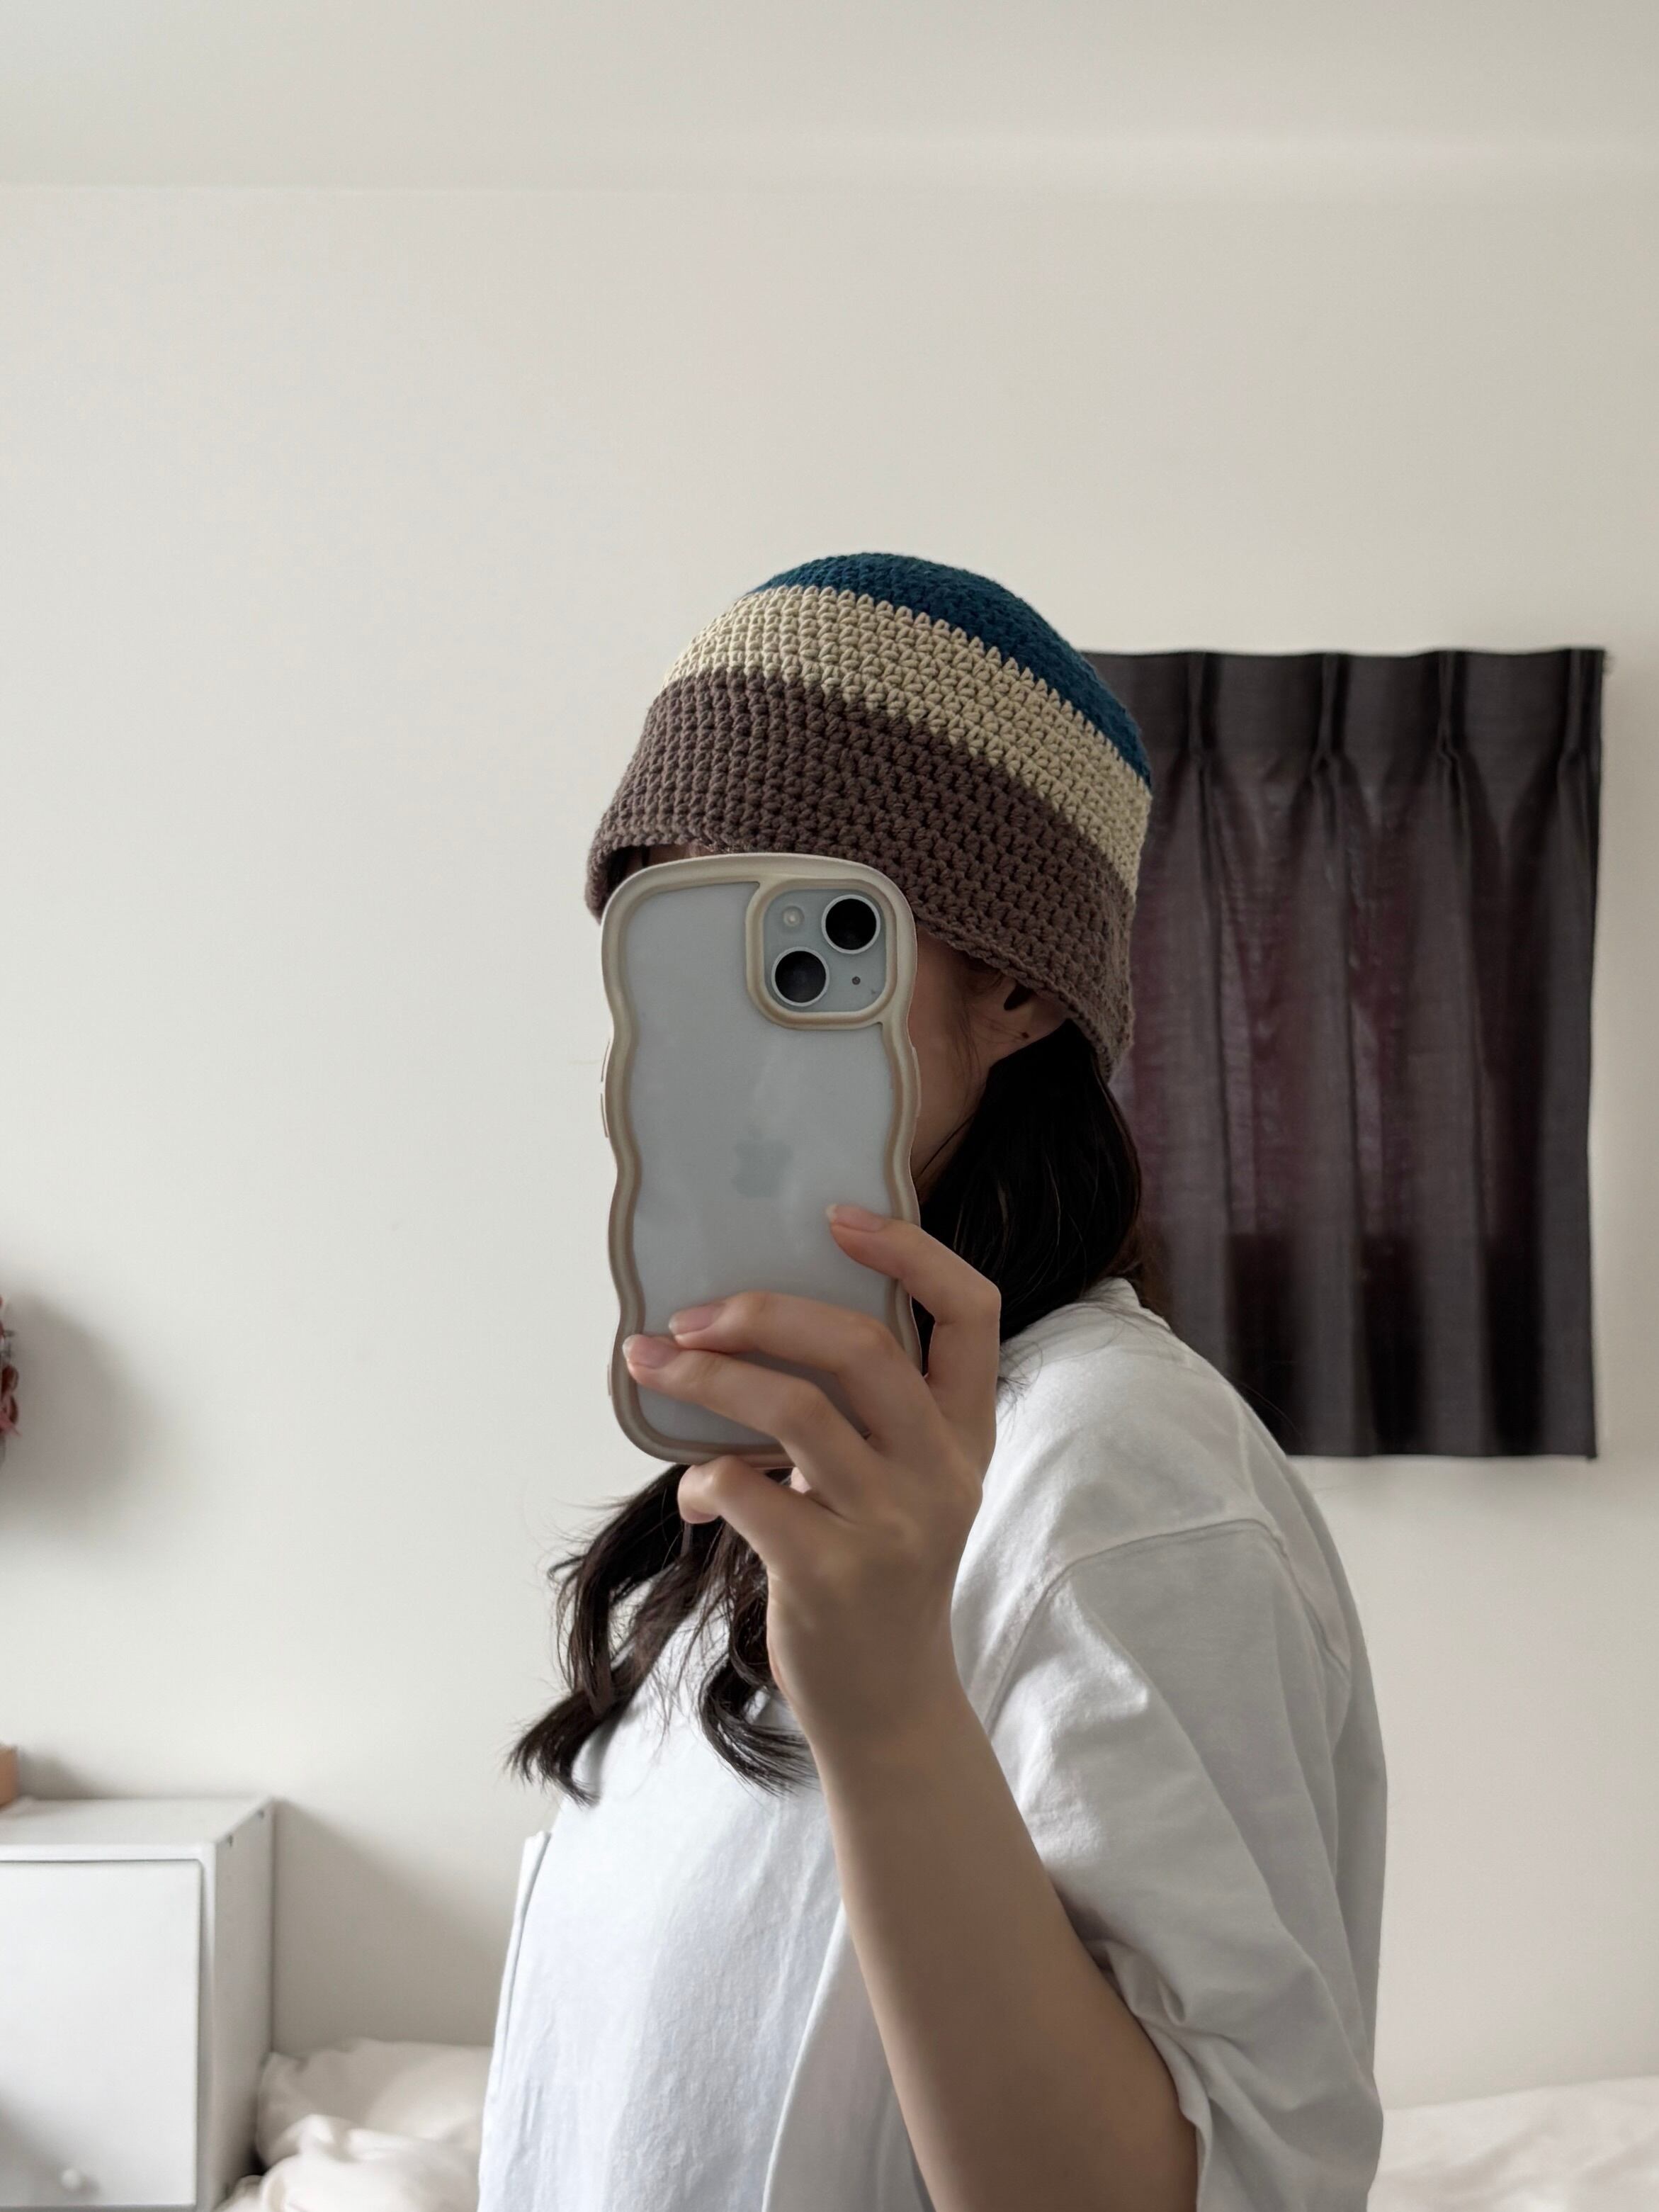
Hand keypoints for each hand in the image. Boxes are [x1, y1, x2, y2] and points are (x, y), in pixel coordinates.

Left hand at [621, 1205, 1000, 1756]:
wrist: (889, 1707)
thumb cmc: (874, 1573)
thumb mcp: (900, 1484)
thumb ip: (859, 1413)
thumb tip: (742, 1327)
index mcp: (966, 1434)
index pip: (973, 1312)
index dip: (911, 1251)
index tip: (839, 1215)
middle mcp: (942, 1471)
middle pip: (863, 1346)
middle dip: (762, 1312)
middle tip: (689, 1317)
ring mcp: (892, 1524)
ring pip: (793, 1410)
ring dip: (705, 1379)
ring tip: (646, 1365)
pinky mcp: (831, 1574)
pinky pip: (746, 1489)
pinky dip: (703, 1479)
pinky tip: (695, 1498)